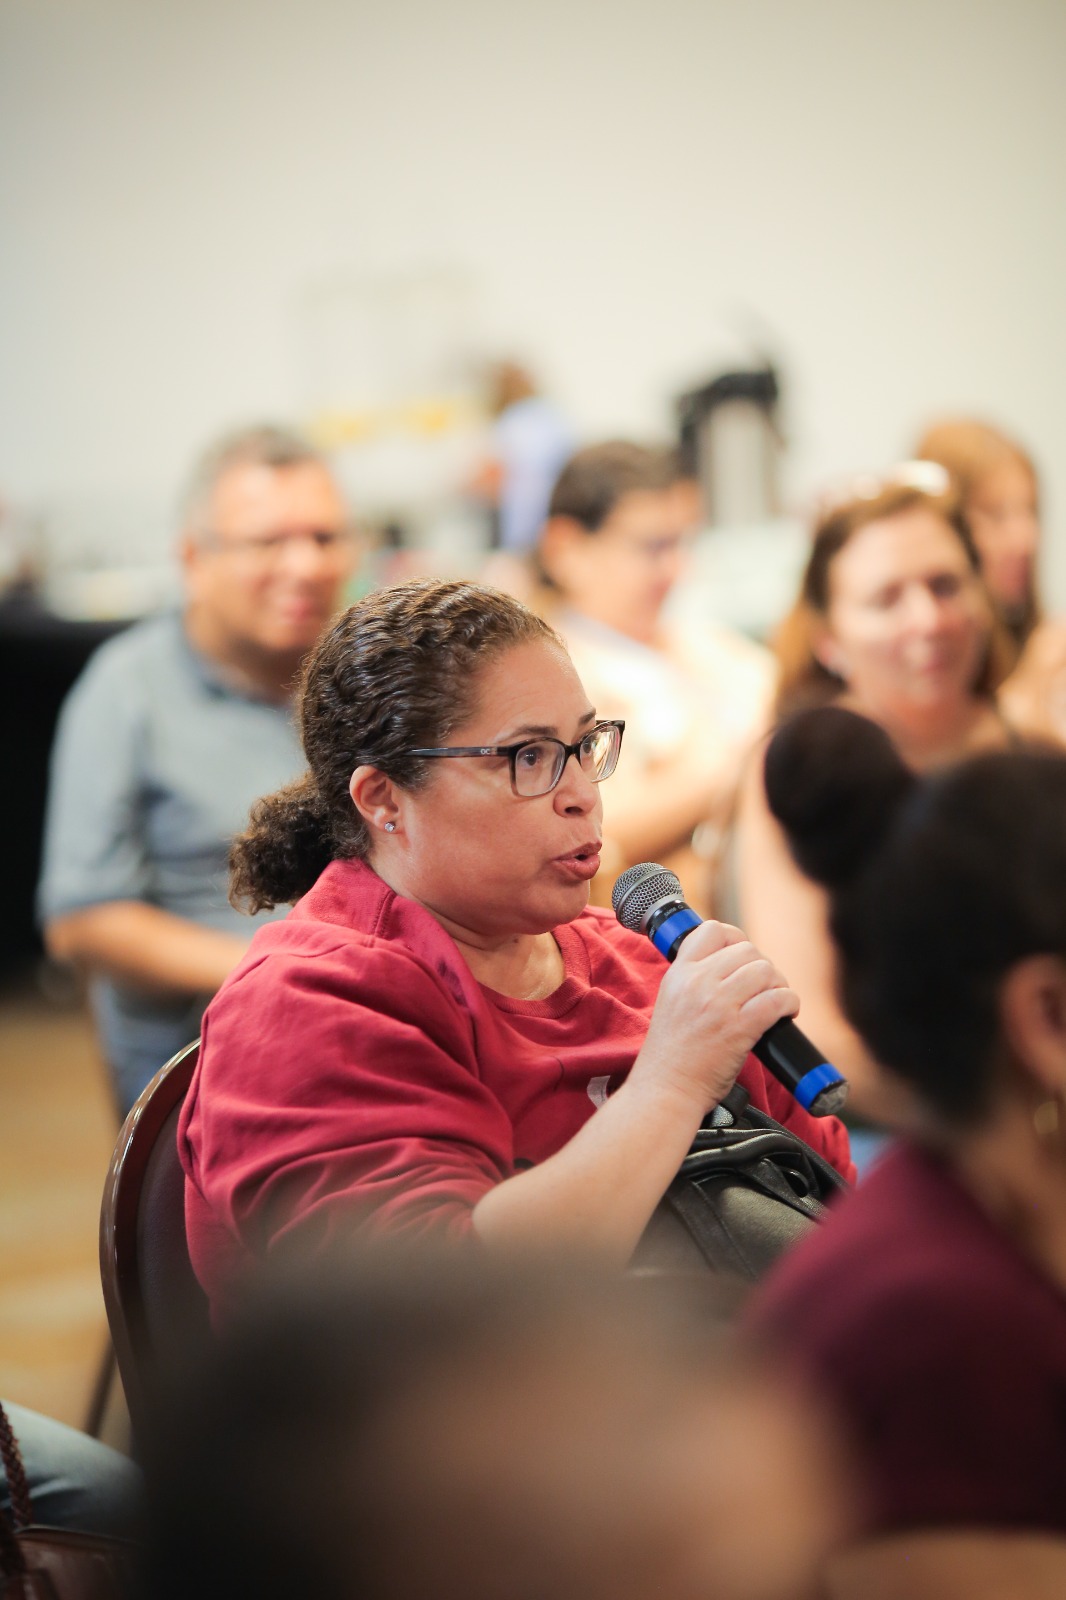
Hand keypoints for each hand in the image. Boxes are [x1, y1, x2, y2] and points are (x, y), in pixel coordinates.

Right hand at [631, 920, 798, 1114]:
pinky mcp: (739, 1028)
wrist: (666, 1090)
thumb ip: (694, 982)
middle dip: (762, 967)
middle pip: (747, 950)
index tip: (743, 958)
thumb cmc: (670, 1055)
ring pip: (765, 971)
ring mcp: (718, 1004)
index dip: (735, 939)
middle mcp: (698, 982)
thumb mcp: (671, 1003)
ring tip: (776, 1001)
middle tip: (764, 988)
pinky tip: (786, 1013)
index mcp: (679, 973)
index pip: (712, 930)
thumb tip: (731, 969)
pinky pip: (777, 1000)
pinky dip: (789, 1003)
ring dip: (778, 984)